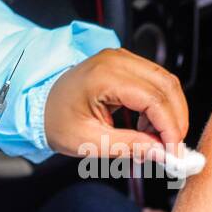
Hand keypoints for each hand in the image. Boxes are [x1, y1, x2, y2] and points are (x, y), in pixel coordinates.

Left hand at [44, 47, 188, 158]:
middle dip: (175, 120)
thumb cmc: (55, 119)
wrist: (36, 104)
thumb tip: (162, 152)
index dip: (170, 127)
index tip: (174, 152)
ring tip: (153, 139)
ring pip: (165, 82)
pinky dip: (158, 105)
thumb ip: (129, 146)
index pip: (154, 99)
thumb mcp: (89, 141)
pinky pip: (154, 81)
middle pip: (166, 86)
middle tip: (171, 149)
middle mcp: (115, 60)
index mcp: (103, 77)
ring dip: (168, 112)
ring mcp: (120, 59)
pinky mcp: (123, 64)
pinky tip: (146, 126)